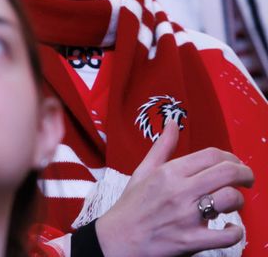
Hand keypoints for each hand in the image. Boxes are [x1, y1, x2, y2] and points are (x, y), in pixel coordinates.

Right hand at [94, 119, 251, 256]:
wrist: (117, 239)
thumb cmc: (131, 205)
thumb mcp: (143, 171)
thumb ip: (162, 147)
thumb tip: (172, 123)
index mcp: (168, 172)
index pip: (211, 155)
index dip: (231, 158)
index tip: (235, 165)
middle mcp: (179, 191)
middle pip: (227, 173)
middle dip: (245, 175)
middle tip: (247, 180)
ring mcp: (186, 217)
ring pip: (229, 199)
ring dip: (238, 201)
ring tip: (232, 204)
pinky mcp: (191, 241)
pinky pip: (227, 235)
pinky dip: (235, 232)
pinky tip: (229, 229)